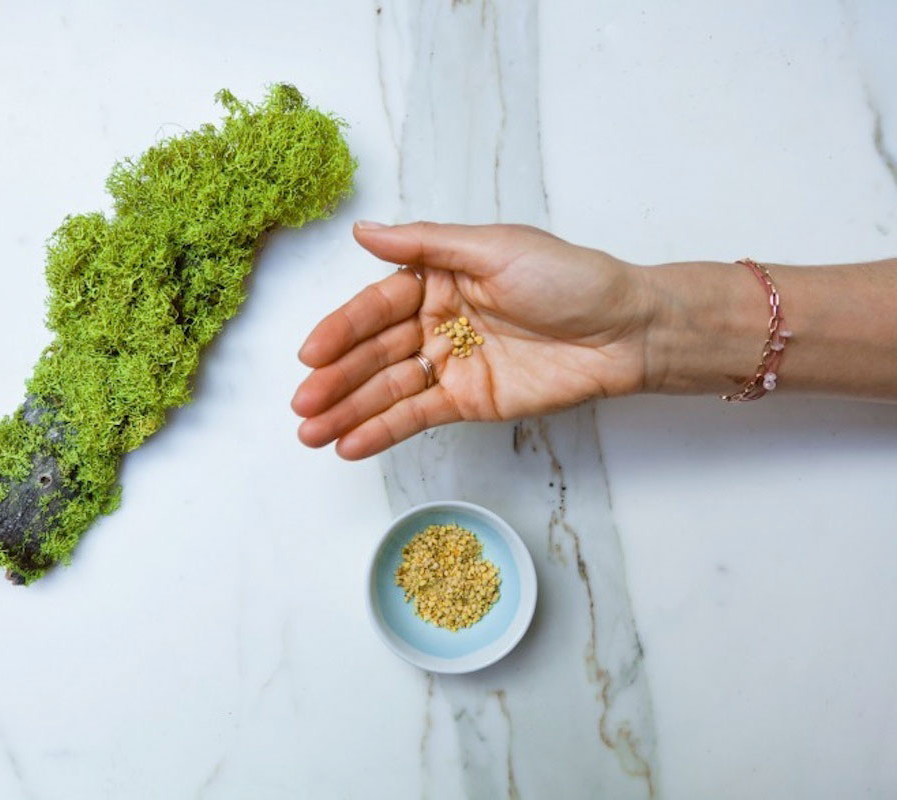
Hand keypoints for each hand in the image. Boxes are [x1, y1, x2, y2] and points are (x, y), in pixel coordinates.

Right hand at [291, 221, 654, 458]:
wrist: (626, 331)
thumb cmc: (569, 278)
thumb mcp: (494, 247)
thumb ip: (424, 244)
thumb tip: (363, 231)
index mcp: (438, 278)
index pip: (376, 307)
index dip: (341, 331)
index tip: (311, 354)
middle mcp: (436, 321)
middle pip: (373, 354)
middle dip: (335, 380)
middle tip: (301, 406)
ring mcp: (450, 364)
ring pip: (387, 390)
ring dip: (347, 412)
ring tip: (310, 435)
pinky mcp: (468, 402)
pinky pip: (416, 416)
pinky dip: (382, 431)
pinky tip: (349, 445)